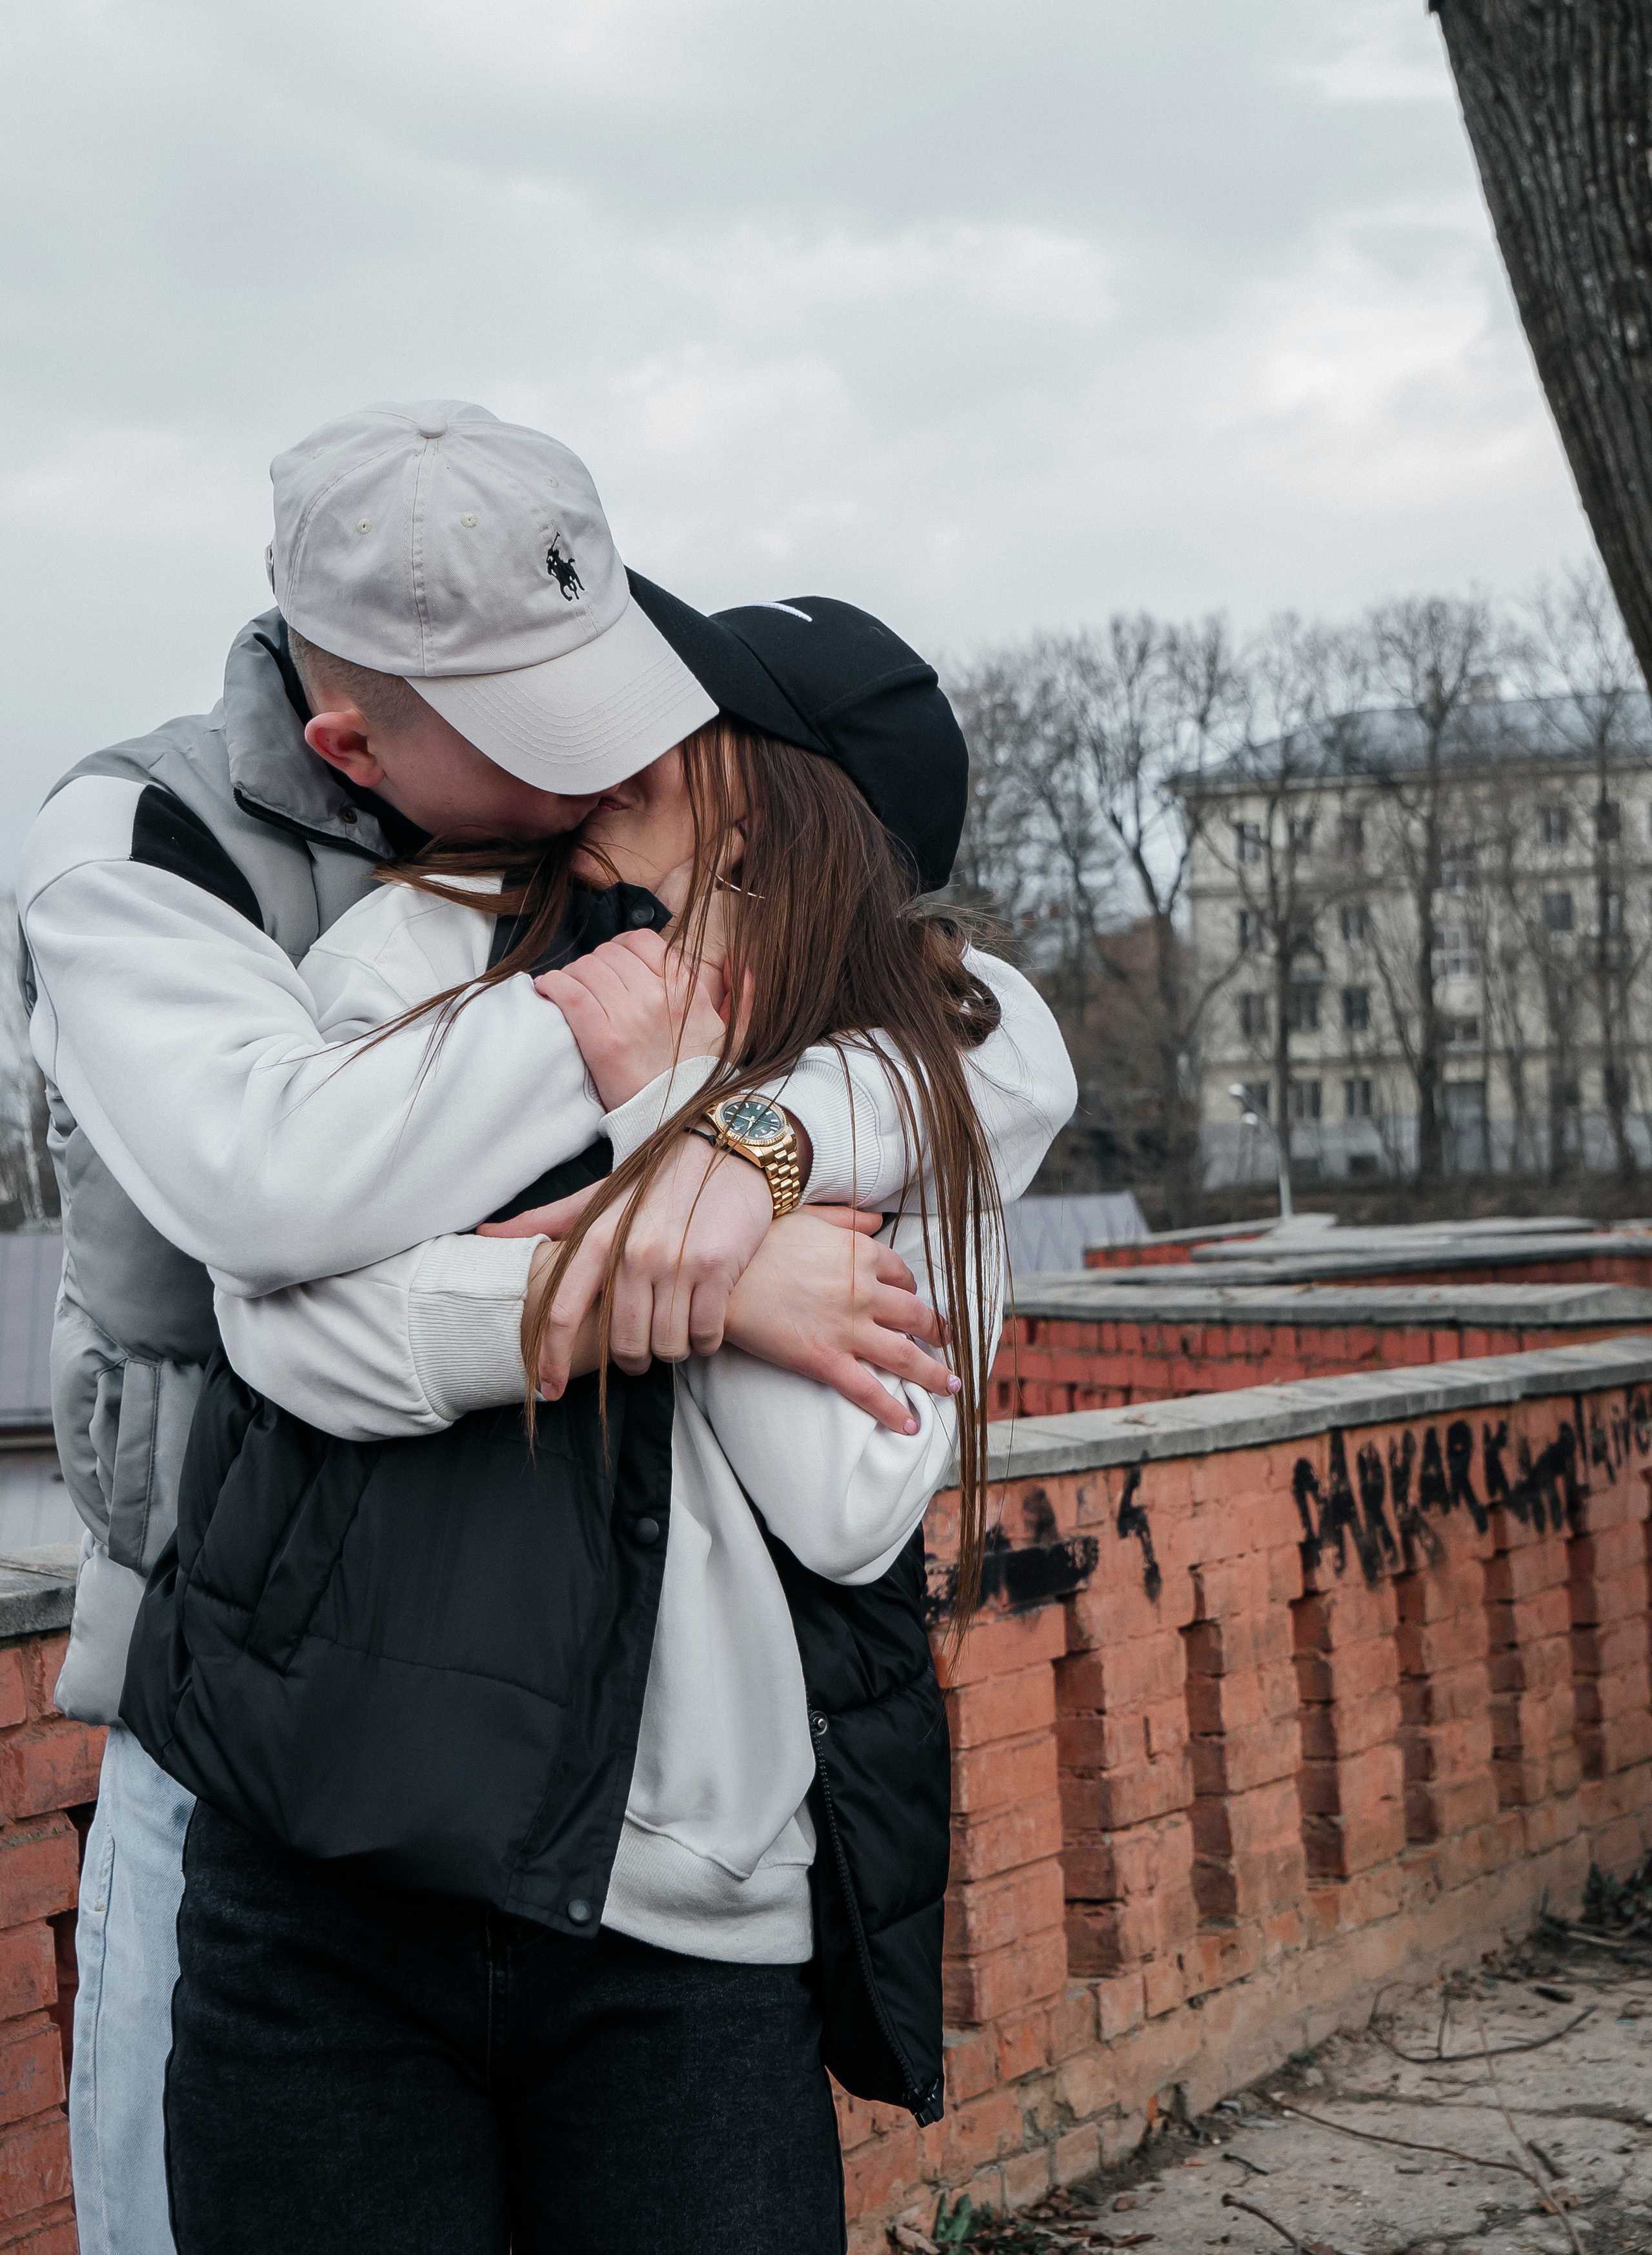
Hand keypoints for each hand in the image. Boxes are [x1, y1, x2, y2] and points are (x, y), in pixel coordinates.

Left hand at [482, 1133, 771, 1395]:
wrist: (725, 1145)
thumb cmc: (656, 1179)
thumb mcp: (598, 1196)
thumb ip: (545, 1220)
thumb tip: (484, 1235)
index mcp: (596, 1238)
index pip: (562, 1312)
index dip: (551, 1358)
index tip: (547, 1390)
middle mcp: (632, 1252)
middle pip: (621, 1343)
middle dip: (631, 1361)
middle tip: (640, 1355)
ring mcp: (676, 1261)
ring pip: (665, 1345)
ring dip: (670, 1352)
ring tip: (675, 1335)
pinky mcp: (716, 1268)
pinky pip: (704, 1334)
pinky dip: (703, 1343)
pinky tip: (703, 1329)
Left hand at [534, 931, 727, 1111]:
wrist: (685, 1122)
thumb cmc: (704, 1081)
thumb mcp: (738, 1035)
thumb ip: (744, 996)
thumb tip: (740, 961)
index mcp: (687, 988)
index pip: (641, 941)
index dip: (620, 948)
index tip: (613, 967)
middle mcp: (659, 995)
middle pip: (608, 954)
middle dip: (595, 965)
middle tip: (589, 986)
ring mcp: (630, 1015)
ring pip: (586, 968)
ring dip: (573, 977)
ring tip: (569, 993)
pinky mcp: (602, 1038)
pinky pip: (569, 991)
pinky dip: (553, 985)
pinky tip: (549, 991)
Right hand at [725, 1208, 959, 1432]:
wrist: (719, 1277)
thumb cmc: (758, 1243)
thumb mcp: (808, 1216)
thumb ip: (847, 1218)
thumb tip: (876, 1220)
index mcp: (861, 1255)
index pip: (903, 1278)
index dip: (910, 1292)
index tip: (911, 1302)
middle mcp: (864, 1292)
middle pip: (917, 1316)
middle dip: (937, 1331)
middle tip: (947, 1342)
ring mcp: (848, 1329)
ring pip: (906, 1356)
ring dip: (934, 1373)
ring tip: (950, 1384)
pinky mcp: (825, 1361)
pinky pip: (868, 1391)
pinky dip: (893, 1411)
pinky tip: (911, 1425)